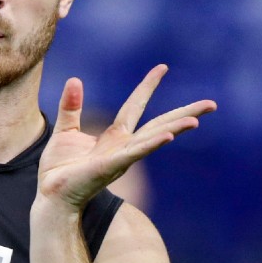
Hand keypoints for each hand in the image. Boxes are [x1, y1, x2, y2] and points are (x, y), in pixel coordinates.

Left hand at [37, 65, 215, 210]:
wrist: (50, 195)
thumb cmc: (58, 169)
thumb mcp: (64, 130)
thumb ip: (71, 106)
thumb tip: (75, 80)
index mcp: (114, 136)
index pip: (135, 106)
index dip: (148, 86)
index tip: (162, 67)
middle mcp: (124, 146)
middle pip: (160, 124)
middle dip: (185, 113)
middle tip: (211, 104)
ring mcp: (121, 157)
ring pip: (154, 139)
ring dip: (175, 129)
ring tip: (196, 120)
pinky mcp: (111, 167)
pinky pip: (136, 153)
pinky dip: (152, 144)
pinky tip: (169, 136)